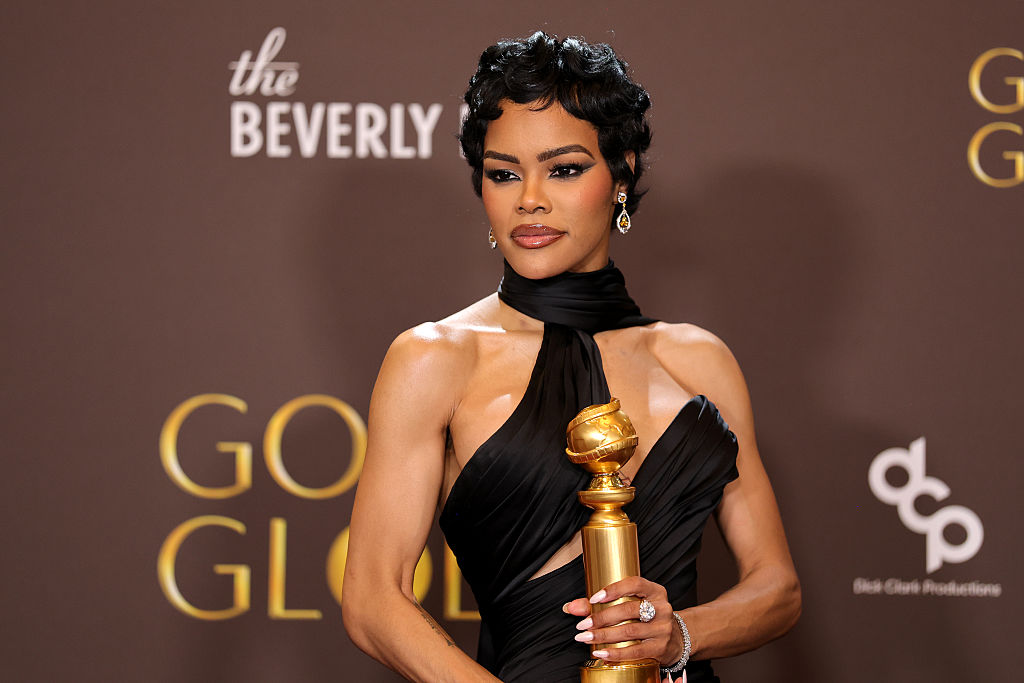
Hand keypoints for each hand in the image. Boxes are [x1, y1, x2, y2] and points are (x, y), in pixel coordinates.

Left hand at [563, 576, 683, 669]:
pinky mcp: (660, 647)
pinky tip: (600, 652)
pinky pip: (635, 652)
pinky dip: (615, 653)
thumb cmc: (646, 617)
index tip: (593, 599)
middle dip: (601, 618)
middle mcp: (662, 607)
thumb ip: (600, 603)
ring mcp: (663, 628)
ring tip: (585, 637)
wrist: (675, 638)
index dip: (613, 589)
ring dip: (604, 635)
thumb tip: (571, 607)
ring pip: (630, 631)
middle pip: (629, 610)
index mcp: (655, 591)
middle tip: (582, 624)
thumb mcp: (631, 603)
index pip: (635, 584)